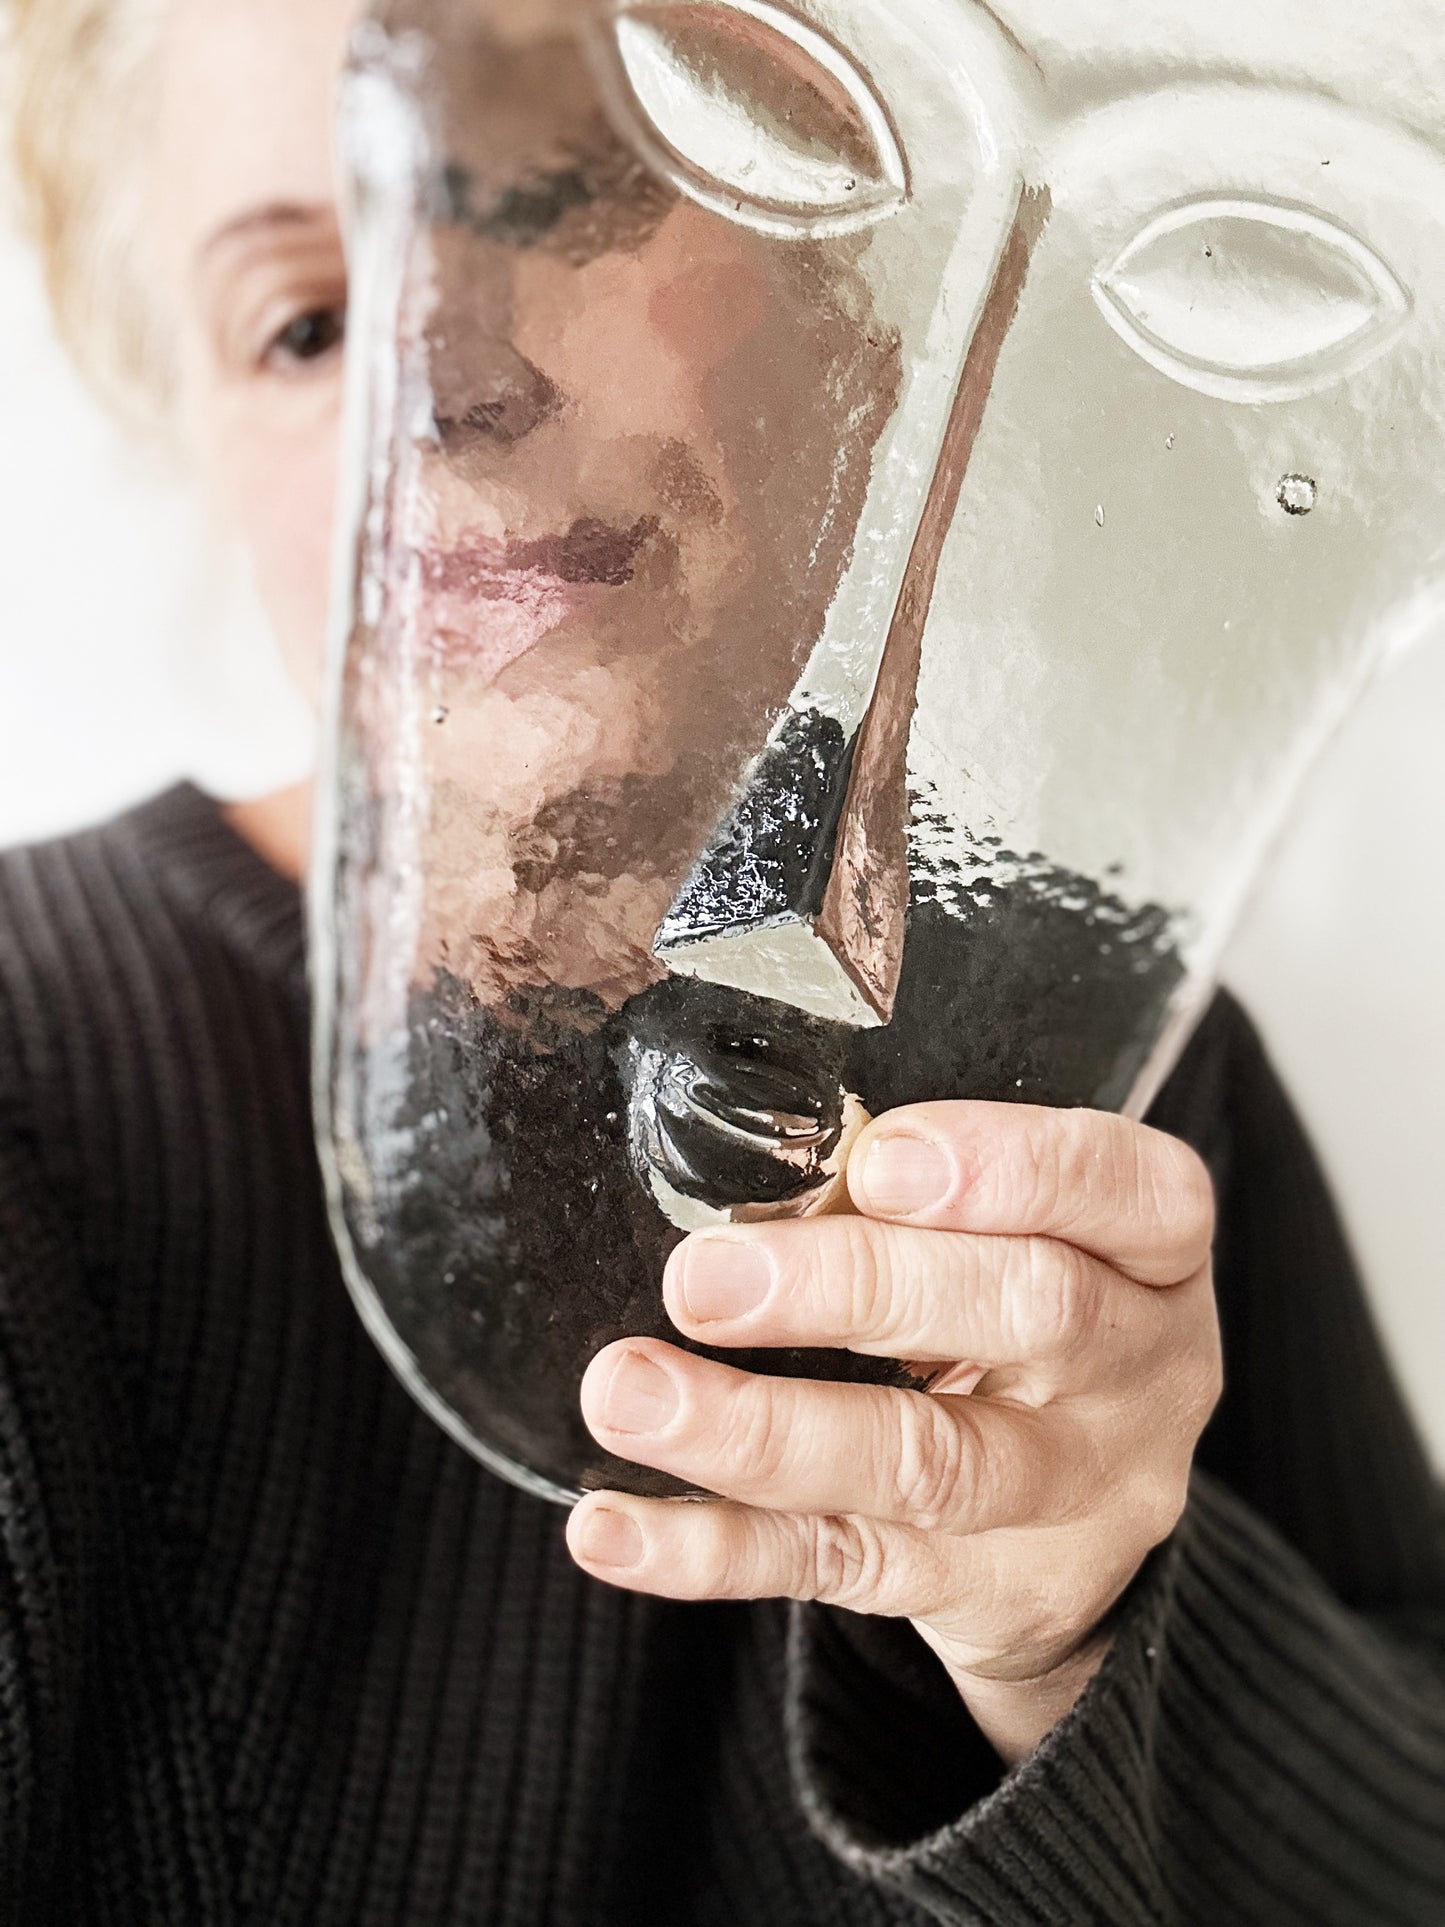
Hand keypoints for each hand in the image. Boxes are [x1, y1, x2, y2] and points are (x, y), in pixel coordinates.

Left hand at [566, 1102, 1221, 1761]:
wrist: (1077, 1530)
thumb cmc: (1018, 1319)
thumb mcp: (1019, 1238)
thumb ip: (913, 1203)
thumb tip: (757, 1187)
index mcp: (1153, 1254)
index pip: (1132, 1192)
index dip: (1013, 1168)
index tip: (882, 1160)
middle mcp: (1134, 1375)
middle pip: (1027, 1314)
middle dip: (856, 1287)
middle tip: (706, 1277)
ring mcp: (1065, 1498)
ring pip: (924, 1465)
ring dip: (759, 1429)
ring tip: (627, 1393)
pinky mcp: (975, 1591)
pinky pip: (833, 1566)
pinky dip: (710, 1547)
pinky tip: (612, 1525)